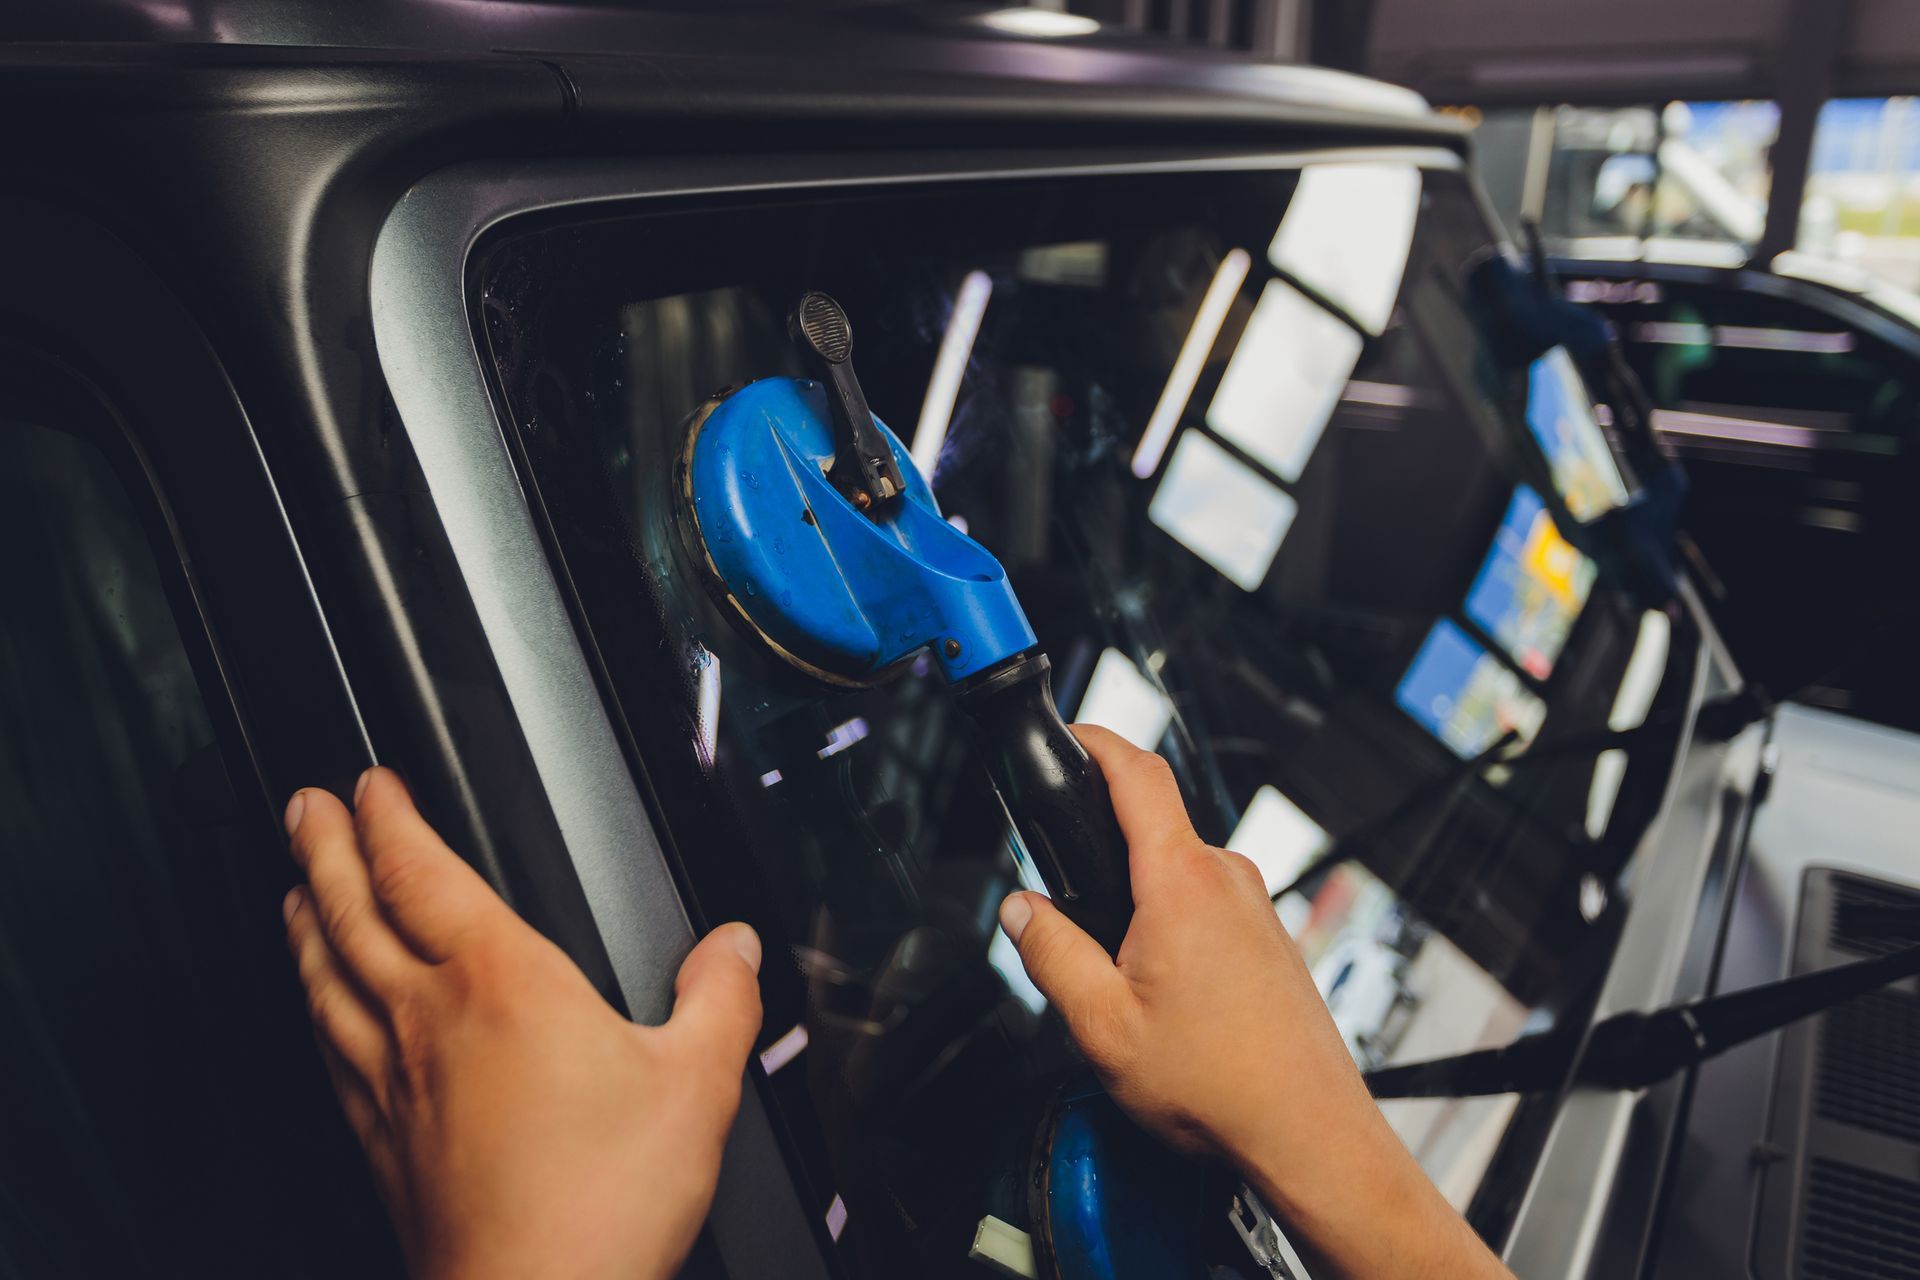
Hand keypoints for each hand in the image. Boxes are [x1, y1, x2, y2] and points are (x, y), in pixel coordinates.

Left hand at [281, 767, 762, 1279]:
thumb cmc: (599, 1203)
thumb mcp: (698, 1084)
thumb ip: (721, 1001)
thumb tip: (734, 950)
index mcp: (501, 984)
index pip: (419, 873)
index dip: (388, 818)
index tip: (370, 784)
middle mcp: (429, 1022)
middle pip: (351, 912)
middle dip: (323, 849)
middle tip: (303, 807)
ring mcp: (393, 1083)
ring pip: (325, 979)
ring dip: (304, 922)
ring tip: (292, 890)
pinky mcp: (379, 1141)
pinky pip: (327, 1050)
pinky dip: (312, 1008)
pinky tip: (316, 1013)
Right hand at [999, 727, 1509, 1279]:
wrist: (1308, 1133)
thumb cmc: (1221, 1087)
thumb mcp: (1102, 1025)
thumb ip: (1051, 955)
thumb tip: (1020, 911)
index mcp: (1182, 884)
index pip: (1138, 774)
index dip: (1097, 740)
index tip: (1069, 735)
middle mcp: (1227, 882)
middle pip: (1153, 827)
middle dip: (1103, 852)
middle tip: (1067, 902)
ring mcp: (1256, 908)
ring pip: (1178, 875)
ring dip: (1139, 903)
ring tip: (1119, 979)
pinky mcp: (1269, 938)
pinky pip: (1206, 907)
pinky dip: (1171, 929)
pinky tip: (1165, 998)